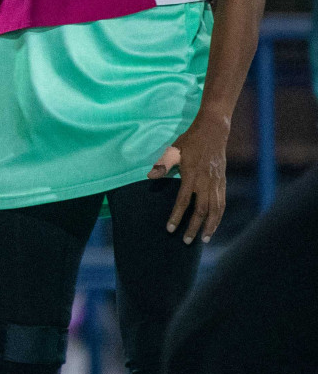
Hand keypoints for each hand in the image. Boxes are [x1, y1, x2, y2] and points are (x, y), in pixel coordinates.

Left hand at [153, 115, 230, 243]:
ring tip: (204, 239)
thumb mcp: (173, 150)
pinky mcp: (223, 182)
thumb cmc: (190, 141)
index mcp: (192, 175)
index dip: (177, 216)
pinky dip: (219, 217)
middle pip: (201, 210)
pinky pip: (222, 203)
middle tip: (186, 242)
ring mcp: (216, 183)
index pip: (183, 201)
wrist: (214, 131)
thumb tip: (149, 177)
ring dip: (210, 226)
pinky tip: (214, 225)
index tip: (170, 229)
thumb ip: (162, 165)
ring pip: (216, 210)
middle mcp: (206, 182)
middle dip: (194, 227)